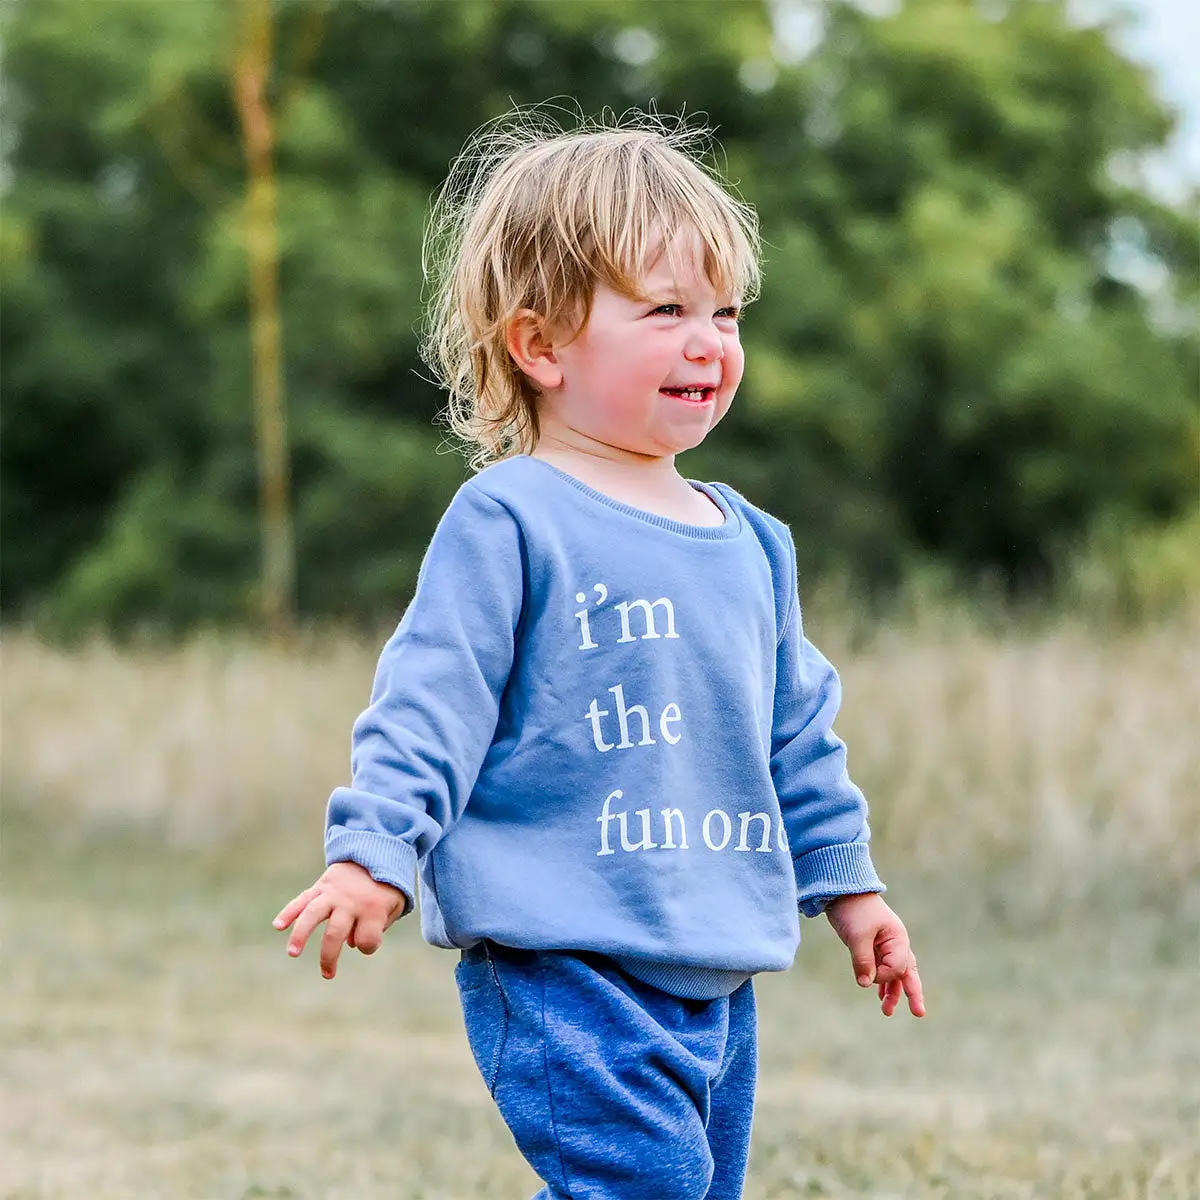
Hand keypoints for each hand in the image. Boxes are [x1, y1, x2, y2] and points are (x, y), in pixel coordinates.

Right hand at [273, 861, 406, 979]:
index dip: (368, 946)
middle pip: (335, 933)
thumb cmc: (386, 890)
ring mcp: (333, 893)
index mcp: (373, 908)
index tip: (369, 942)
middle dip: (329, 956)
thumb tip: (349, 943)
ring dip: (300, 934)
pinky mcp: (321, 886)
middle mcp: (350, 901)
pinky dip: (289, 912)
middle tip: (327, 975)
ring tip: (292, 953)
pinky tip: (278, 926)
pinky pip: (302, 900)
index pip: (367, 939)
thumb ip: (377, 928)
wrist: (377, 855)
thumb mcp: (393, 907)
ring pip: (312, 914)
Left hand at [825, 893, 924, 1017]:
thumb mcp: (857, 935)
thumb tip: (866, 984)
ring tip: (886, 1011)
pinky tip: (878, 995)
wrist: (842, 890)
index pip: (897, 968)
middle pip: (907, 972)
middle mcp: (896, 943)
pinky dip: (881, 981)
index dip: (883, 977)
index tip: (867, 974)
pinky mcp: (873, 946)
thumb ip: (863, 960)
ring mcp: (885, 945)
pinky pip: (882, 967)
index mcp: (898, 939)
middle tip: (919, 1014)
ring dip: (892, 991)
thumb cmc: (854, 910)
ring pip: (894, 973)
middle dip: (912, 993)